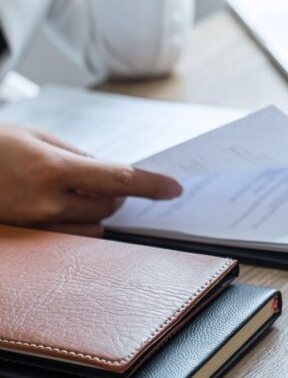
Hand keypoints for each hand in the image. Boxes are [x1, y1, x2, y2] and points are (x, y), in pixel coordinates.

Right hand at [0, 123, 181, 233]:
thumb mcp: (38, 137)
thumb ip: (78, 156)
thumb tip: (110, 171)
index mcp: (52, 169)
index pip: (119, 179)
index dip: (152, 185)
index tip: (174, 188)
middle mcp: (44, 203)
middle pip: (110, 206)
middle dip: (116, 193)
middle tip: (99, 178)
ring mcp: (32, 226)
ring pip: (92, 227)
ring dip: (96, 210)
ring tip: (71, 191)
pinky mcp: (23, 240)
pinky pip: (67, 239)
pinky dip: (76, 223)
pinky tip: (61, 207)